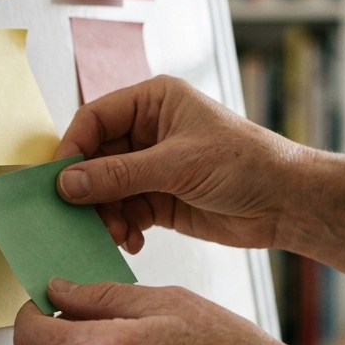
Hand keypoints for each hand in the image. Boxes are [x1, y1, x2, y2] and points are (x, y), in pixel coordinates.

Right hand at [55, 76, 297, 252]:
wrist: (287, 202)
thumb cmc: (246, 164)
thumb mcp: (177, 165)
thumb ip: (119, 175)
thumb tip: (68, 183)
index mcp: (154, 102)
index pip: (95, 118)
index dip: (72, 148)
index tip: (58, 181)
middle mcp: (149, 130)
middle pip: (96, 157)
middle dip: (87, 190)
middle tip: (79, 217)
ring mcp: (153, 166)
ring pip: (107, 189)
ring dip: (105, 214)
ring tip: (115, 234)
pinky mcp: (161, 198)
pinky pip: (125, 212)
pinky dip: (123, 228)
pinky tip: (132, 242)